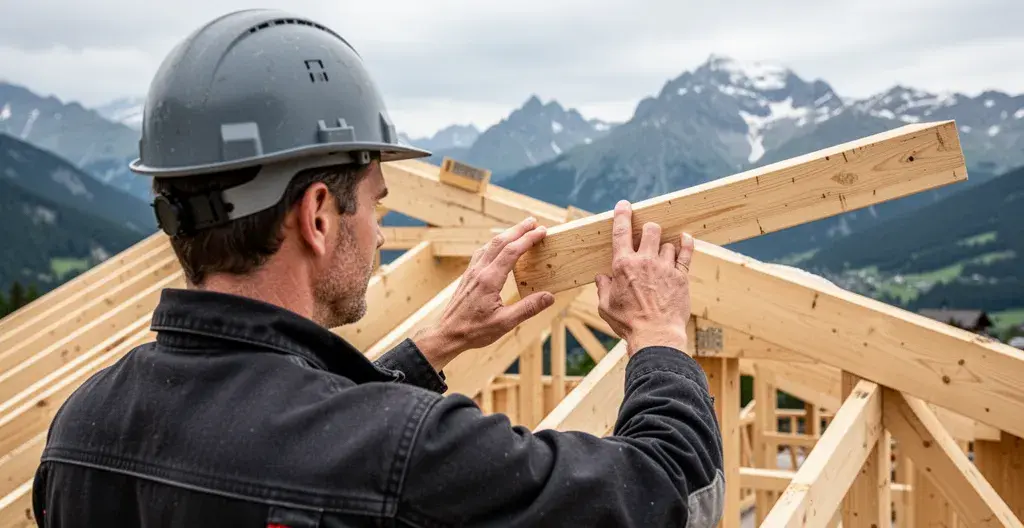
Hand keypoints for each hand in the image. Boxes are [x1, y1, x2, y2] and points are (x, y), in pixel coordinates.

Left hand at [413, 217, 555, 369]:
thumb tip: (550, 296)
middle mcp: (479, 271)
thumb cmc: (474, 331)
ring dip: (506, 234)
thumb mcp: (504, 323)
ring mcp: (472, 272)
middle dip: (518, 229)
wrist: (447, 334)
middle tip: (534, 221)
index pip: (512, 251)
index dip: (528, 239)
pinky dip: (495, 244)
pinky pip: (482, 252)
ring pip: (490, 244)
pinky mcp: (468, 276)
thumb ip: (528, 309)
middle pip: (500, 241)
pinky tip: (498, 246)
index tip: (542, 231)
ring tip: (520, 229)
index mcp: (489, 280)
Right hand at [594, 200, 694, 355]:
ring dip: (664, 246)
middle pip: (650, 229)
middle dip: (648, 229)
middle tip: (647, 236)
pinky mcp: (681, 277)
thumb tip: (602, 277)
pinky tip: (685, 239)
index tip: (624, 205)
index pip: (621, 232)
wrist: (656, 335)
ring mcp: (665, 268)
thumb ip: (602, 288)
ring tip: (661, 257)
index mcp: (623, 266)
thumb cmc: (629, 323)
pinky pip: (686, 253)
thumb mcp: (606, 307)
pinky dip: (686, 244)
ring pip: (667, 243)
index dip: (622, 215)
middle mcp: (645, 261)